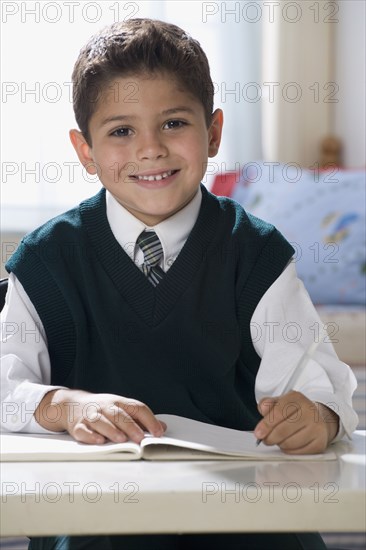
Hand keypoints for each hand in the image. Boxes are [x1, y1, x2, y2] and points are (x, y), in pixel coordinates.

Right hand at [35, 389, 165, 444]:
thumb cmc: (102, 409)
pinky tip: (99, 441)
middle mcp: (106, 407)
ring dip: (111, 430)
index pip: (137, 408)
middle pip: (119, 415)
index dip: (149, 420)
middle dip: (131, 426)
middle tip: (140, 438)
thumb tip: (162, 427)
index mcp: (119, 402)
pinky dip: (91, 436)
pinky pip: (84, 430)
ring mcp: (91, 415)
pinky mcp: (78, 426)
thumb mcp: (122, 409)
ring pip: (101, 421)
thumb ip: (141, 419)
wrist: (71, 404)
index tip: (158, 432)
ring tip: (121, 440)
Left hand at [254, 391, 338, 453]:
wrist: (317, 419)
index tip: (258, 433)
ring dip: (279, 444)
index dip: (266, 425)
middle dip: (270, 437)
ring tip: (280, 439)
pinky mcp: (320, 443)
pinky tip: (290, 443)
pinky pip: (297, 453)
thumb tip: (263, 409)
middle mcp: (310, 412)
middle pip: (282, 430)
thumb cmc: (294, 412)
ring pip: (289, 443)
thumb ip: (268, 404)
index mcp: (297, 399)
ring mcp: (317, 428)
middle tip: (266, 439)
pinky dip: (289, 450)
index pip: (278, 412)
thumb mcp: (280, 402)